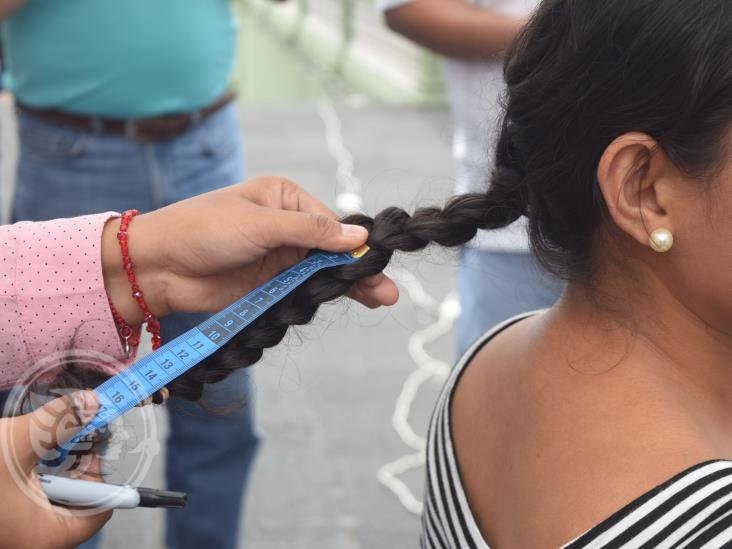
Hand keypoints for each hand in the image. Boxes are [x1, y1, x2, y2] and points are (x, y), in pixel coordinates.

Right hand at [0, 391, 110, 548]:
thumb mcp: (17, 444)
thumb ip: (59, 422)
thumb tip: (92, 402)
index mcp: (45, 535)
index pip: (101, 511)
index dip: (105, 475)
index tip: (97, 442)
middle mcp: (31, 537)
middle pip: (77, 500)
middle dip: (76, 462)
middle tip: (73, 431)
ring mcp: (14, 527)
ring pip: (49, 493)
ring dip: (51, 462)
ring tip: (39, 441)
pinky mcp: (3, 515)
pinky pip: (26, 494)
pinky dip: (28, 469)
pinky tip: (19, 452)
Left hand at [103, 177, 398, 323]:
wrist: (158, 266)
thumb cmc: (204, 230)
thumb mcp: (260, 224)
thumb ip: (310, 233)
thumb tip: (358, 237)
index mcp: (285, 198)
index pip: (330, 222)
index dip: (352, 243)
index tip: (375, 261)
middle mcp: (286, 226)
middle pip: (331, 250)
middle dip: (358, 268)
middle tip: (386, 290)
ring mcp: (279, 257)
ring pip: (322, 273)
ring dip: (347, 286)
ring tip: (380, 299)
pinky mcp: (270, 284)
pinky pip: (303, 291)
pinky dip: (323, 298)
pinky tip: (347, 303)